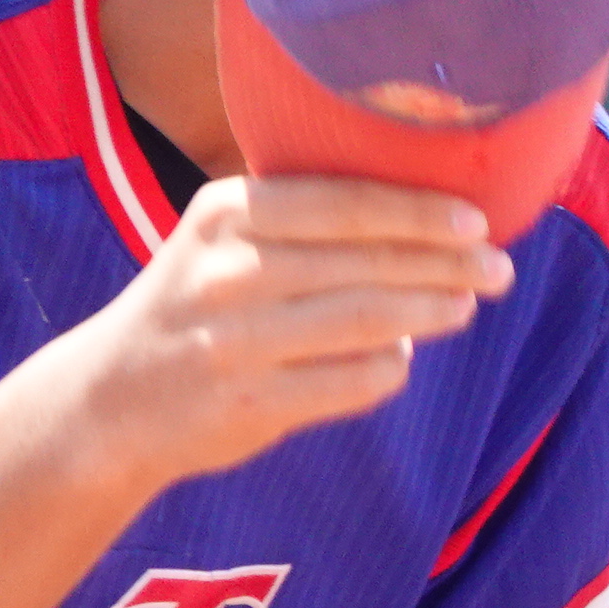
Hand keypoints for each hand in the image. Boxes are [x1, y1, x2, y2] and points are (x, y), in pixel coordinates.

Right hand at [57, 176, 510, 489]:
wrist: (110, 399)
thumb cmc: (198, 301)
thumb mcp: (225, 238)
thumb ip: (306, 215)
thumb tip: (433, 208)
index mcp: (226, 214)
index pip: (346, 203)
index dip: (421, 212)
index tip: (478, 220)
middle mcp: (228, 272)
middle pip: (369, 262)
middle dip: (448, 264)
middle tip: (498, 267)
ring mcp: (238, 342)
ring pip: (369, 321)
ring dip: (433, 311)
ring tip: (464, 305)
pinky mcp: (252, 404)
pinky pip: (354, 381)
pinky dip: (390, 365)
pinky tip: (401, 354)